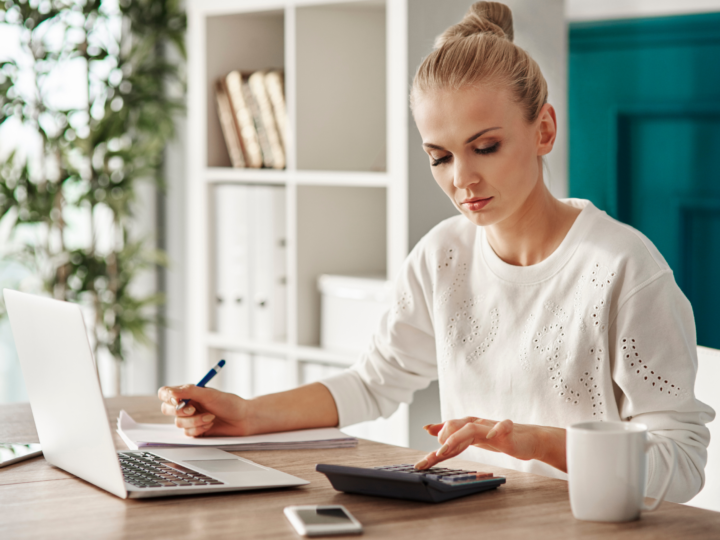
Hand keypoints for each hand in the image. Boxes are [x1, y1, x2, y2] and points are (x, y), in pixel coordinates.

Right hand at [157, 385, 250, 437]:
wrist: (243, 419)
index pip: (166, 393)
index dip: (167, 396)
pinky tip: (210, 424)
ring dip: (195, 420)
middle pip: (167, 409)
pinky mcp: (195, 431)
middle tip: (193, 409)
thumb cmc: (229, 403)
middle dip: (179, 411)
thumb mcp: (209, 394)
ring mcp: (190, 419)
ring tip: (210, 417)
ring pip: (178, 423)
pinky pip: (187, 432)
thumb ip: (189, 391)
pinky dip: (199, 428)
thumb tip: (170, 392)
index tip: (177, 399)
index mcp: (188, 393)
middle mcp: (186, 405)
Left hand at [414, 416, 566, 472]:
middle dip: (443, 439)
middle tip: (437, 456)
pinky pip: (502, 426)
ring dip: (457, 436)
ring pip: (472, 426)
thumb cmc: (499, 438)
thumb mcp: (473, 437)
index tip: (422, 462)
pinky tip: (490, 436)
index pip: (448, 433)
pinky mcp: (508, 430)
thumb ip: (452, 434)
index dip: (434, 446)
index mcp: (469, 426)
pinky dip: (496, 429)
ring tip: (445, 448)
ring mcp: (492, 426)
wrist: (528, 439)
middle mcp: (478, 424)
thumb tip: (429, 428)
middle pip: (456, 426)